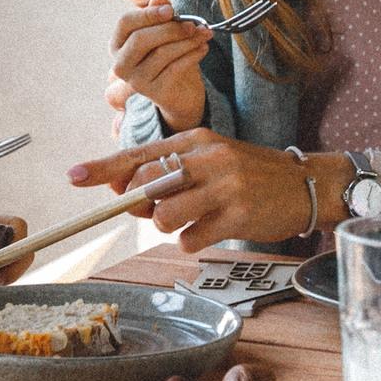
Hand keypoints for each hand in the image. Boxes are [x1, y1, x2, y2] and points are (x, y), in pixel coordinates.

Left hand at [67, 129, 350, 254]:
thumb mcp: (211, 161)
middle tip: (159, 208)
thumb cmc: (251, 174)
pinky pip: (191, 239)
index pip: (139, 152)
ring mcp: (224, 185)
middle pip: (146, 185)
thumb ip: (170, 174)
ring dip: (168, 226)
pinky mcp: (237, 214)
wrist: (307, 184)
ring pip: (163, 216)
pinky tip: (214, 230)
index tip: (73, 175)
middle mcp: (208, 157)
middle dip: (140, 205)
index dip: (102, 167)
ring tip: (193, 219)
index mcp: (196, 139)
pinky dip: (193, 241)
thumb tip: (123, 193)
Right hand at [111, 0, 209, 132]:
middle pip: (141, 40)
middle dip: (170, 29)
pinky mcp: (155, 93)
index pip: (125, 23)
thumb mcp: (160, 19)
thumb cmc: (166, 46)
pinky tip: (203, 47)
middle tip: (194, 24)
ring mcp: (136, 80)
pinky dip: (192, 55)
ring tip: (205, 33)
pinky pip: (174, 69)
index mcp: (118, 42)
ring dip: (187, 41)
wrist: (181, 86)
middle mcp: (121, 63)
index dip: (148, 14)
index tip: (171, 9)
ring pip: (161, 54)